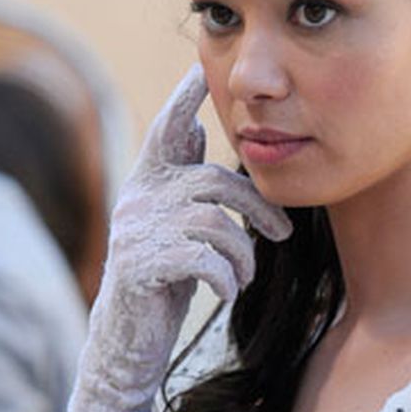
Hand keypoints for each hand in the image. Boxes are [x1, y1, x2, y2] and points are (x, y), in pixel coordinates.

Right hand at [67, 66, 291, 411]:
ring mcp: (136, 232)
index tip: (199, 69)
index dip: (182, 99)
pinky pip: (202, 258)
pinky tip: (228, 292)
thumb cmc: (164, 282)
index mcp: (148, 186)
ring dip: (243, 254)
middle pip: (215, 182)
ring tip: (245, 277)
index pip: (166, 132)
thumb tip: (195, 130)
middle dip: (258, 209)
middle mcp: (138, 200)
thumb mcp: (178, 230)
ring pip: (215, 223)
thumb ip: (188, 188)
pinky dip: (226, 277)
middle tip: (283, 234)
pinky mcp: (141, 267)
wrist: (127, 341)